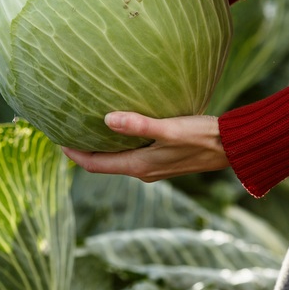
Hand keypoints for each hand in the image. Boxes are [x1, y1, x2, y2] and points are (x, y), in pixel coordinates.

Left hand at [61, 111, 228, 181]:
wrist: (233, 147)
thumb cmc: (203, 136)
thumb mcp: (170, 129)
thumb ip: (139, 125)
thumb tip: (106, 119)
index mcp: (139, 166)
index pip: (94, 164)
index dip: (73, 153)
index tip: (55, 138)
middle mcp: (143, 170)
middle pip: (102, 163)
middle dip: (82, 149)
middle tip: (65, 130)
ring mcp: (154, 166)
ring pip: (117, 158)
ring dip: (100, 146)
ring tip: (85, 126)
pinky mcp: (164, 157)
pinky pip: (131, 153)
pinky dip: (118, 142)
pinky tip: (118, 125)